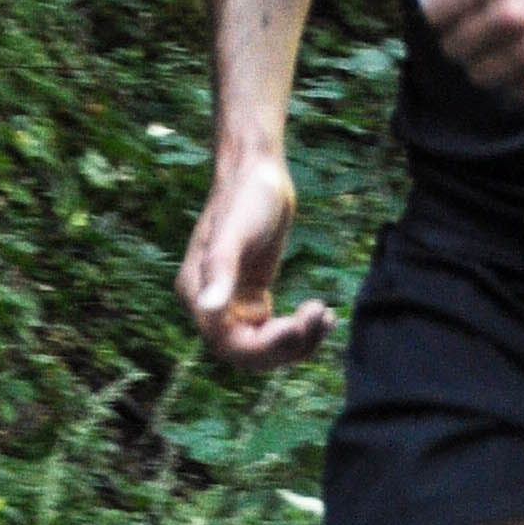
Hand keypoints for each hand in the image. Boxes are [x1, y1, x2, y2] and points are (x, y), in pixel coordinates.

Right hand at [178, 147, 332, 371]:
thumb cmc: (246, 196)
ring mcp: (230, 303)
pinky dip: (297, 331)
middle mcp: (209, 305)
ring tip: (327, 317)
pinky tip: (322, 316)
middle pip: (247, 352)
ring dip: (297, 342)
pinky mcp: (250, 298)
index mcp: (196, 292)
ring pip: (262, 346)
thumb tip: (209, 309)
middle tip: (321, 316)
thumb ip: (220, 270)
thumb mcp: (235, 233)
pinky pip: (271, 331)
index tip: (299, 327)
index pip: (227, 343)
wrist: (259, 172)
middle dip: (286, 345)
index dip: (264, 346)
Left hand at [412, 0, 523, 100]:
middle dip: (467, 39)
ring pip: (478, 75)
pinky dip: (520, 80)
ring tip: (520, 42)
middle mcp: (511, 14)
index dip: (444, 14)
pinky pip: (510, 92)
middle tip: (497, 26)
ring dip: (491, 63)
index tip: (462, 11)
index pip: (434, 14)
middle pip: (452, 49)